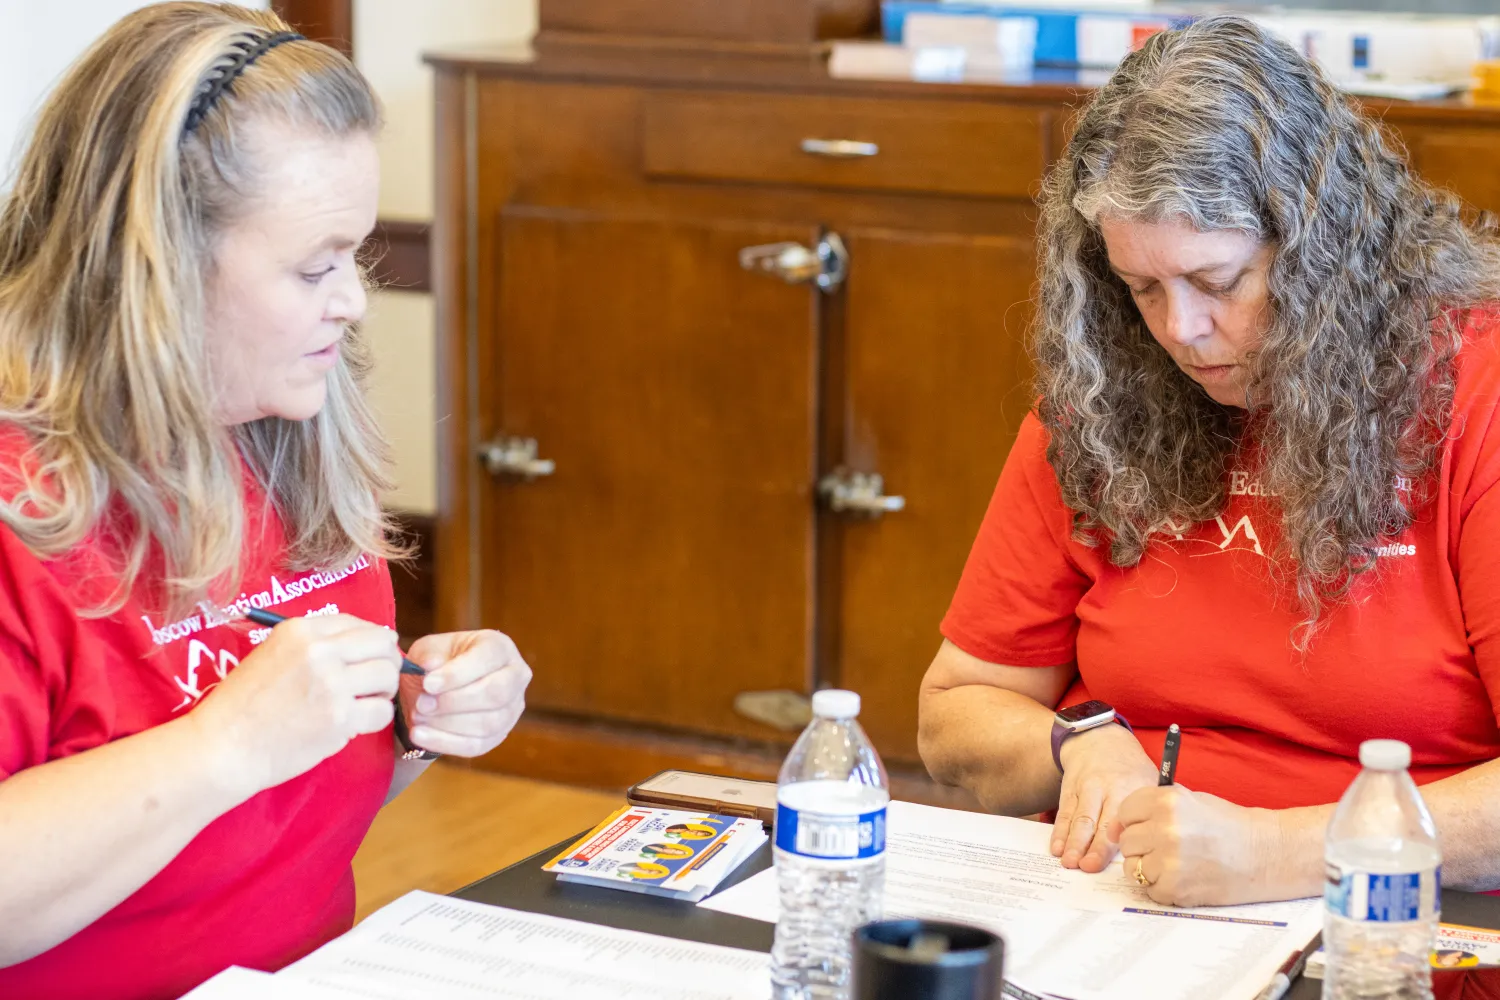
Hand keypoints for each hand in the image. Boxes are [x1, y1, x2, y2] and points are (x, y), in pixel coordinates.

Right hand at [194, 614, 402, 795]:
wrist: (223, 746)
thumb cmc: (244, 704)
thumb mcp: (272, 654)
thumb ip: (314, 645)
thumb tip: (370, 640)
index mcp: (300, 630)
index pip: (357, 623)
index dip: (371, 640)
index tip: (370, 655)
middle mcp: (319, 651)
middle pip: (382, 644)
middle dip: (387, 661)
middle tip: (377, 680)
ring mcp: (332, 684)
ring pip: (388, 676)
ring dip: (383, 691)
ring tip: (365, 701)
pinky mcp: (340, 718)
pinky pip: (382, 711)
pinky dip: (375, 718)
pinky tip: (357, 722)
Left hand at [399, 630, 530, 757]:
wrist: (434, 692)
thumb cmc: (437, 663)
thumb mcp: (428, 650)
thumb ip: (429, 654)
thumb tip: (432, 665)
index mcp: (500, 647)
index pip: (488, 659)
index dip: (458, 674)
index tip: (428, 684)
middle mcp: (515, 676)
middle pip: (496, 693)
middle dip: (455, 702)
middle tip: (422, 704)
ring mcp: (512, 708)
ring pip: (487, 723)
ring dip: (447, 723)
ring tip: (417, 717)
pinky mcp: (499, 735)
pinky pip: (476, 745)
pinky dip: (444, 742)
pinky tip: (420, 735)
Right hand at [1051, 723, 1159, 872]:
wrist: (1100, 740)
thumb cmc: (1131, 770)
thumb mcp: (1149, 782)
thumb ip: (1153, 811)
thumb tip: (1156, 849)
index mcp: (1131, 789)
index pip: (1124, 820)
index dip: (1117, 842)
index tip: (1114, 863)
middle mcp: (1107, 788)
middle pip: (1098, 821)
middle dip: (1091, 846)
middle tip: (1085, 868)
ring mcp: (1085, 789)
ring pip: (1078, 818)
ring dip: (1072, 842)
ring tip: (1067, 862)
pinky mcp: (1069, 789)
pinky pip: (1064, 813)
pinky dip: (1059, 832)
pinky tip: (1056, 847)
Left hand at [1112, 786, 1279, 906]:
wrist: (1265, 854)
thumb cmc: (1226, 826)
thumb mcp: (1188, 801)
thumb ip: (1150, 809)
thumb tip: (1110, 829)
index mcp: (1166, 801)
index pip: (1125, 812)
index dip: (1136, 821)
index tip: (1151, 826)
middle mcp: (1165, 828)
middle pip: (1126, 841)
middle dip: (1142, 846)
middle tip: (1168, 847)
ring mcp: (1169, 860)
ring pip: (1132, 867)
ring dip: (1149, 868)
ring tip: (1177, 862)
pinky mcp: (1175, 888)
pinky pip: (1149, 890)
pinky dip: (1163, 888)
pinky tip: (1185, 877)